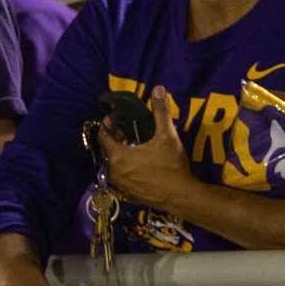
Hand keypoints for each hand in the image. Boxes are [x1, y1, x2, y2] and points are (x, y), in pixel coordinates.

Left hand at [99, 87, 195, 212]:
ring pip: (114, 165)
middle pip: (107, 150)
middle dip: (115, 138)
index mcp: (118, 156)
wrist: (181, 196)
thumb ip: (160, 112)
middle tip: (126, 128)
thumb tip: (158, 88)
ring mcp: (120, 186)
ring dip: (120, 153)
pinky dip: (125, 167)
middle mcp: (114, 172)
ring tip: (133, 144)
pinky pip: (121, 177)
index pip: (103, 136)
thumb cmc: (171, 166)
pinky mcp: (128, 195)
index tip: (116, 116)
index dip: (108, 124)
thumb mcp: (167, 136)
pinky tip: (139, 162)